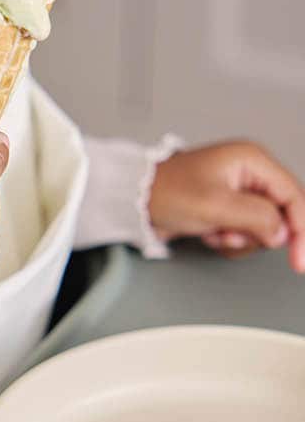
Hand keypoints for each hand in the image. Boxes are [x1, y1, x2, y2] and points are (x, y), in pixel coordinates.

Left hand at [147, 140, 304, 274]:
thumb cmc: (166, 191)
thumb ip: (257, 217)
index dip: (302, 231)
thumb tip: (282, 233)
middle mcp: (249, 173)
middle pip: (281, 216)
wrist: (132, 201)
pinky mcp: (228, 208)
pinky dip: (228, 240)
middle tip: (228, 232)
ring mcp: (239, 192)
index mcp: (252, 160)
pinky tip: (207, 232)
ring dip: (239, 238)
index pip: (295, 197)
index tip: (299, 261)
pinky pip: (244, 234)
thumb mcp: (215, 205)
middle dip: (255, 233)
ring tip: (213, 230)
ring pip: (263, 229)